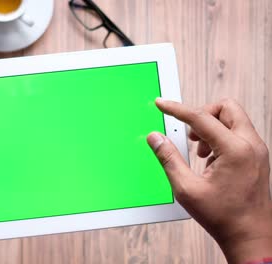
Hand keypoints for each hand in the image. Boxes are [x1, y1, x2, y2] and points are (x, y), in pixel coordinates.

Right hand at [147, 99, 271, 263]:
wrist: (250, 236)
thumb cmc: (223, 216)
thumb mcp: (187, 188)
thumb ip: (169, 159)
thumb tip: (155, 138)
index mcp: (235, 150)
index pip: (201, 118)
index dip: (177, 109)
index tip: (162, 104)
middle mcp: (251, 145)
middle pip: (226, 108)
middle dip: (203, 114)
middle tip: (189, 134)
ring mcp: (257, 150)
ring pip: (233, 119)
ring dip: (212, 127)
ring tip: (199, 152)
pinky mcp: (257, 157)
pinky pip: (238, 133)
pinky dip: (221, 138)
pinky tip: (210, 161)